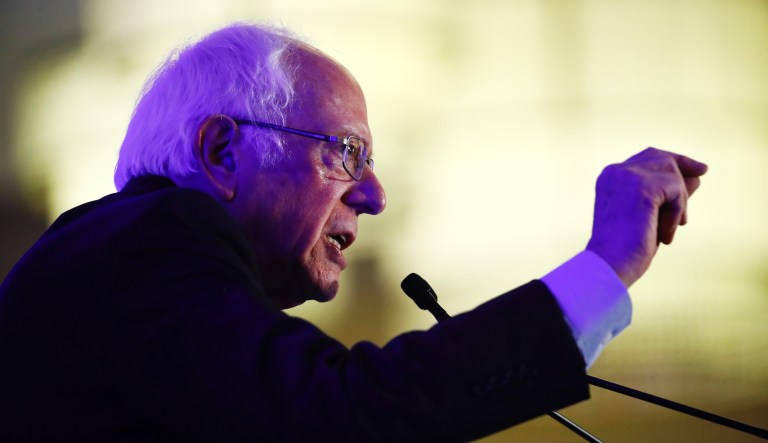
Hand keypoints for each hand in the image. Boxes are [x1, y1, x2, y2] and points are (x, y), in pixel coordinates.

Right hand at [586, 147, 707, 287]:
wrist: (610, 265)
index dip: (673, 161)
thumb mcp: (652, 215)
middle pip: (662, 158)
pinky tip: (665, 235)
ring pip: (672, 175)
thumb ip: (670, 194)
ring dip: (679, 202)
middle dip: (684, 167)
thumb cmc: (628, 247)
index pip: (647, 158)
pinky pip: (676, 191)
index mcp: (611, 178)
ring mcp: (627, 176)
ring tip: (669, 229)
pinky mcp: (642, 187)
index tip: (697, 168)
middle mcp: (616, 172)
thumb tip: (698, 176)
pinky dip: (677, 214)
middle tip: (703, 171)